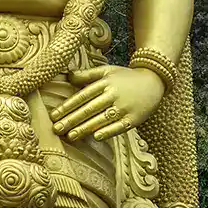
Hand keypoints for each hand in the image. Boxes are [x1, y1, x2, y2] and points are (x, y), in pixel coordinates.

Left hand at [50, 65, 165, 141]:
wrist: (154, 82)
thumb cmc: (126, 77)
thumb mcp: (107, 71)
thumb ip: (87, 74)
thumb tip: (67, 76)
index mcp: (105, 83)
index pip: (82, 96)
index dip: (67, 106)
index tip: (54, 115)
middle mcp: (113, 95)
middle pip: (89, 109)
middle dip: (71, 120)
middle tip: (56, 129)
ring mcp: (124, 107)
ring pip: (101, 119)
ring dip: (85, 128)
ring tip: (70, 136)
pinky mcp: (134, 118)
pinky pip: (120, 126)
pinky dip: (108, 132)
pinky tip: (96, 137)